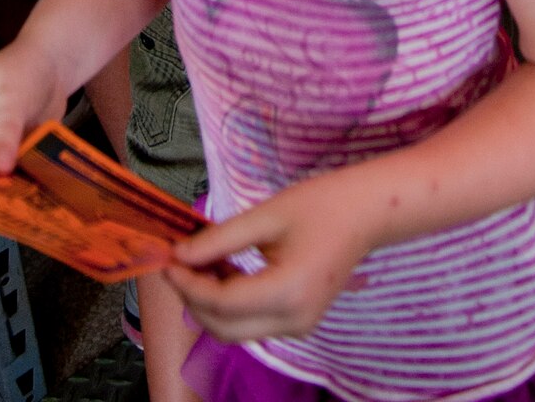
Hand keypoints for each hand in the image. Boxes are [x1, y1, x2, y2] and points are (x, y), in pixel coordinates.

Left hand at [166, 172, 376, 343]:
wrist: (367, 213)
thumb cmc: (321, 204)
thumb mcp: (266, 215)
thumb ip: (219, 239)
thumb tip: (178, 255)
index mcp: (287, 293)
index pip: (221, 303)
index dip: (188, 284)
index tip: (167, 259)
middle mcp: (293, 321)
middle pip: (223, 328)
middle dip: (193, 298)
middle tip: (177, 263)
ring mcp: (299, 327)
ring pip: (235, 330)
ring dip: (210, 303)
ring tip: (199, 262)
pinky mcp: (299, 323)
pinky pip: (252, 322)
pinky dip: (230, 303)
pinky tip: (224, 271)